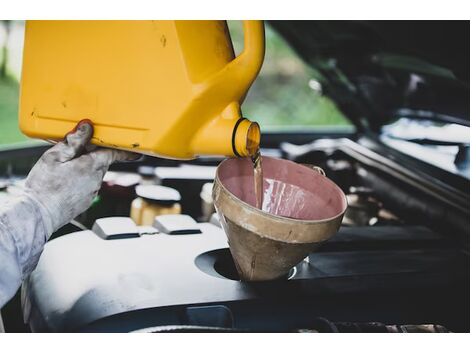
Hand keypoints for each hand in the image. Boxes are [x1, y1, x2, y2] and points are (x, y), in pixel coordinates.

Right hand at [24, 120, 138, 233]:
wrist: (37, 214)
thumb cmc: (44, 186)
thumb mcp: (55, 156)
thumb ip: (74, 141)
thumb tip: (87, 127)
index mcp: (91, 166)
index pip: (114, 154)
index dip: (125, 151)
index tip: (136, 151)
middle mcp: (96, 180)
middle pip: (101, 162)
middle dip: (93, 155)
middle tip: (78, 150)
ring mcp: (91, 193)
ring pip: (93, 174)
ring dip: (85, 168)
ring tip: (63, 169)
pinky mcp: (85, 202)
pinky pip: (87, 186)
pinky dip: (80, 180)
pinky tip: (64, 182)